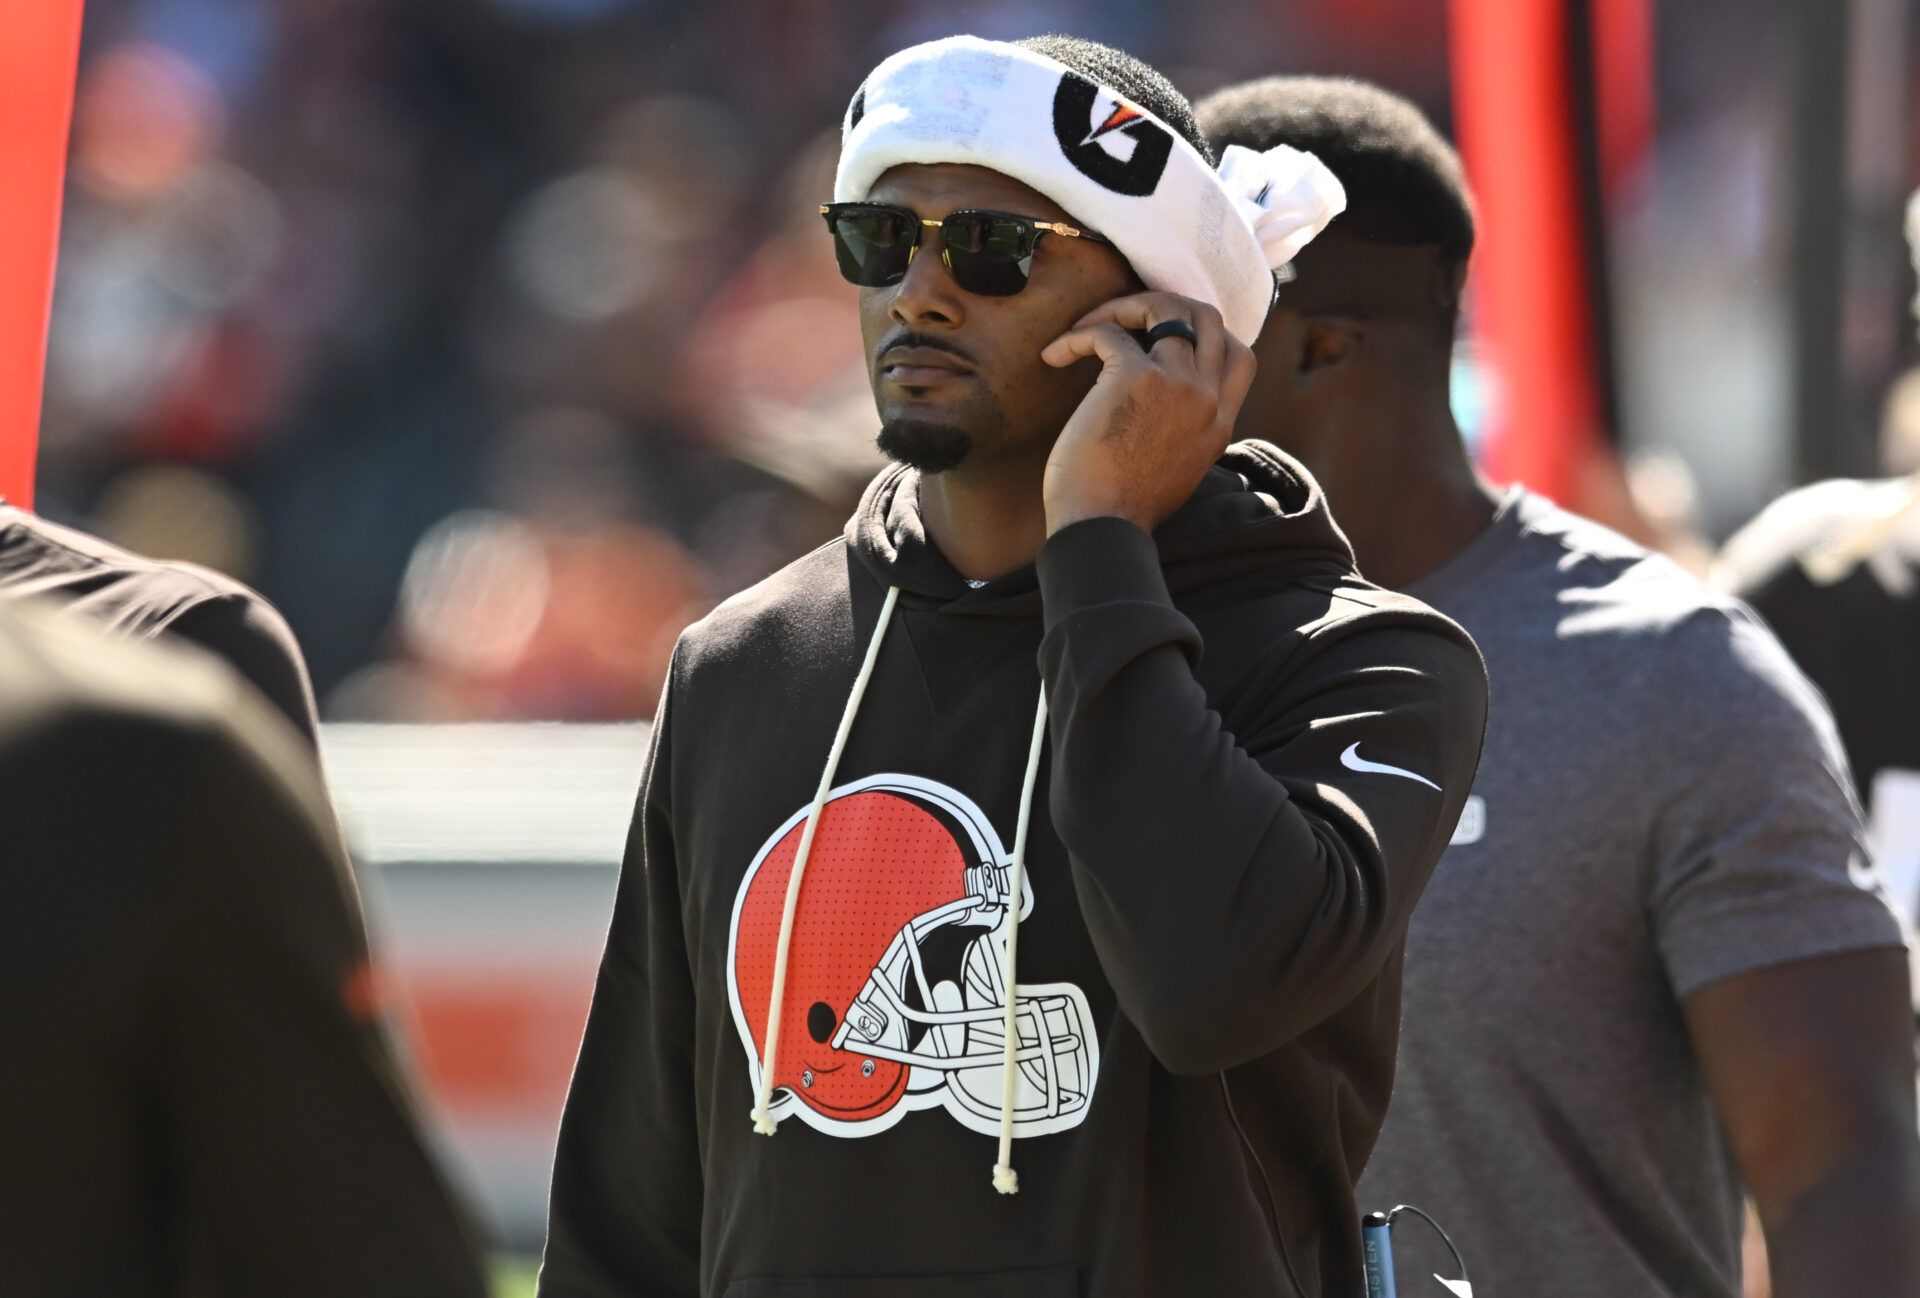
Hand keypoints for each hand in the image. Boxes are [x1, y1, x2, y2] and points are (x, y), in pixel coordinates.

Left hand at [1039, 292, 1256, 535]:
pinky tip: (1054, 357)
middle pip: (1208, 317)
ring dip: (1121, 309)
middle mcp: (1207, 397)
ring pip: (1166, 307)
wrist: (1101, 529)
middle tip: (1122, 321)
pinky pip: (1110, 332)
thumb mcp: (1176, 469)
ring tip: (1088, 328)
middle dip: (1164, 307)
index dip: (1204, 336)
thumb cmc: (1122, 508)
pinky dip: (1078, 336)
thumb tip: (1157, 405)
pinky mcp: (1135, 377)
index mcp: (1220, 423)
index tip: (1162, 340)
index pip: (1240, 356)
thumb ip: (1183, 431)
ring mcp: (1177, 383)